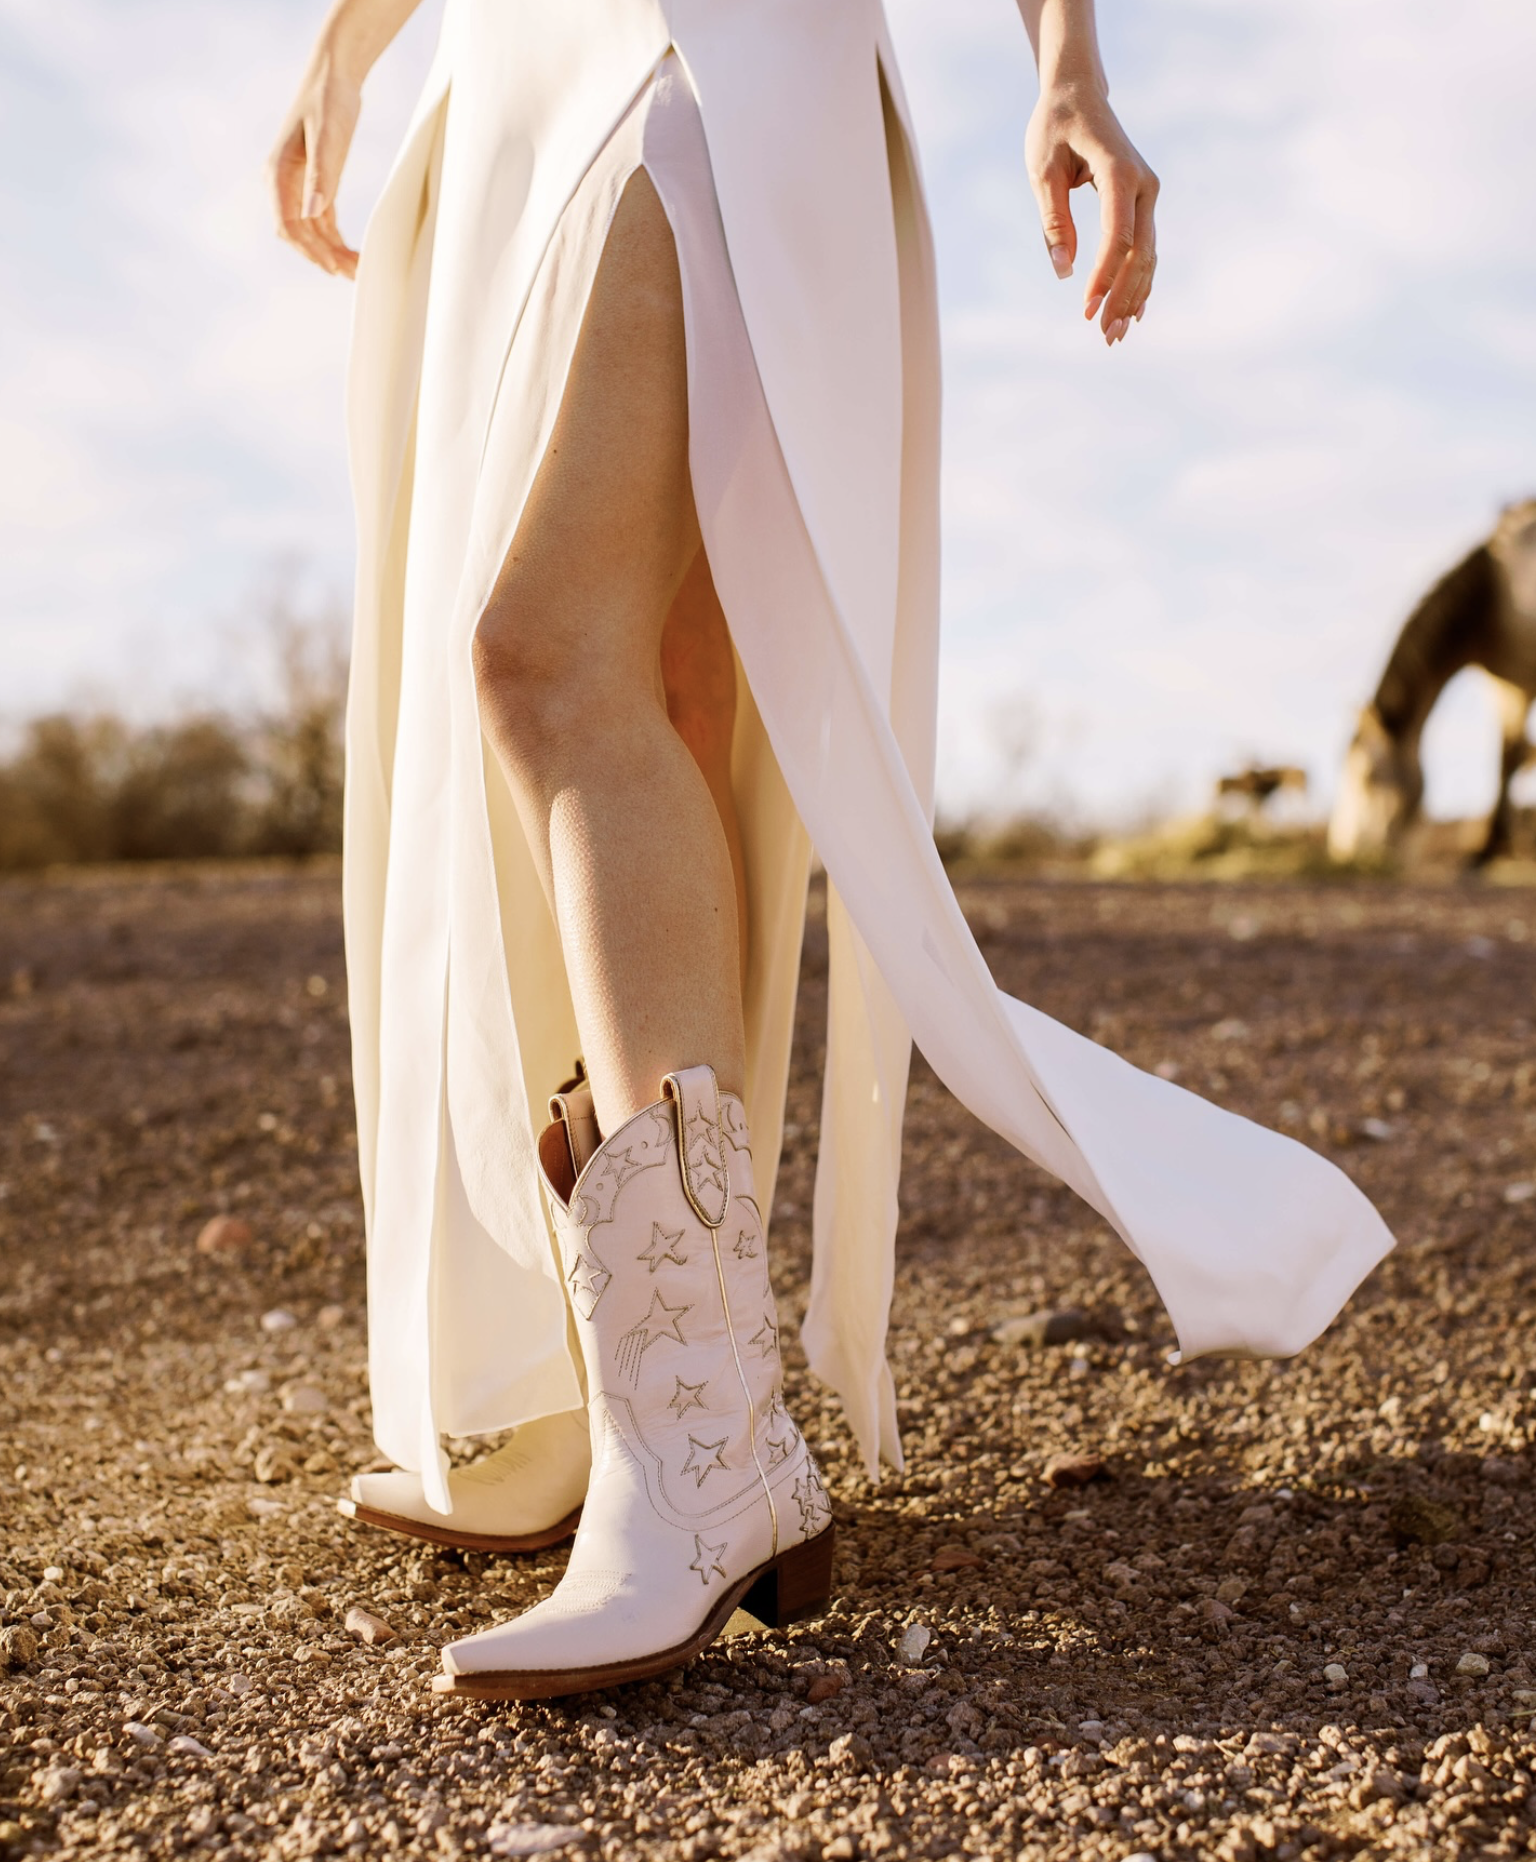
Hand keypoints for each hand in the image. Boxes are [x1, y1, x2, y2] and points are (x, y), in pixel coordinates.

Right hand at [267, 45, 363, 277]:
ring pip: (312, 231)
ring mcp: (299, 185)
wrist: (334, 74)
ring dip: (332, 252)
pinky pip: (322, 221)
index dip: (310, 250)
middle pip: (299, 234)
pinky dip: (336, 239)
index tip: (332, 268)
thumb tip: (313, 213)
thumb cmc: (329, 99)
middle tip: (353, 276)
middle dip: (323, 256)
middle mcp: (284, 183)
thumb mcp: (328, 136)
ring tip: (358, 271)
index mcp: (279, 173)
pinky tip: (353, 253)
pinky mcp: (316, 183)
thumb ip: (323, 175)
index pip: (288, 225)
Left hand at [1025, 82, 1157, 343]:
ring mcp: (1148, 193)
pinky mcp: (1143, 202)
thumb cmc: (1054, 128)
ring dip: (1133, 296)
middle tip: (1104, 335)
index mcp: (1118, 171)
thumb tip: (1063, 272)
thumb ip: (1054, 220)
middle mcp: (1143, 184)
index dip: (1103, 276)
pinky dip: (1140, 281)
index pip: (1116, 236)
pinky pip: (1146, 248)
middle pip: (1140, 252)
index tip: (1084, 310)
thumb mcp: (1042, 171)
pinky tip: (1132, 313)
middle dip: (1122, 296)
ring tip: (1114, 335)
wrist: (1078, 94)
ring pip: (1148, 255)